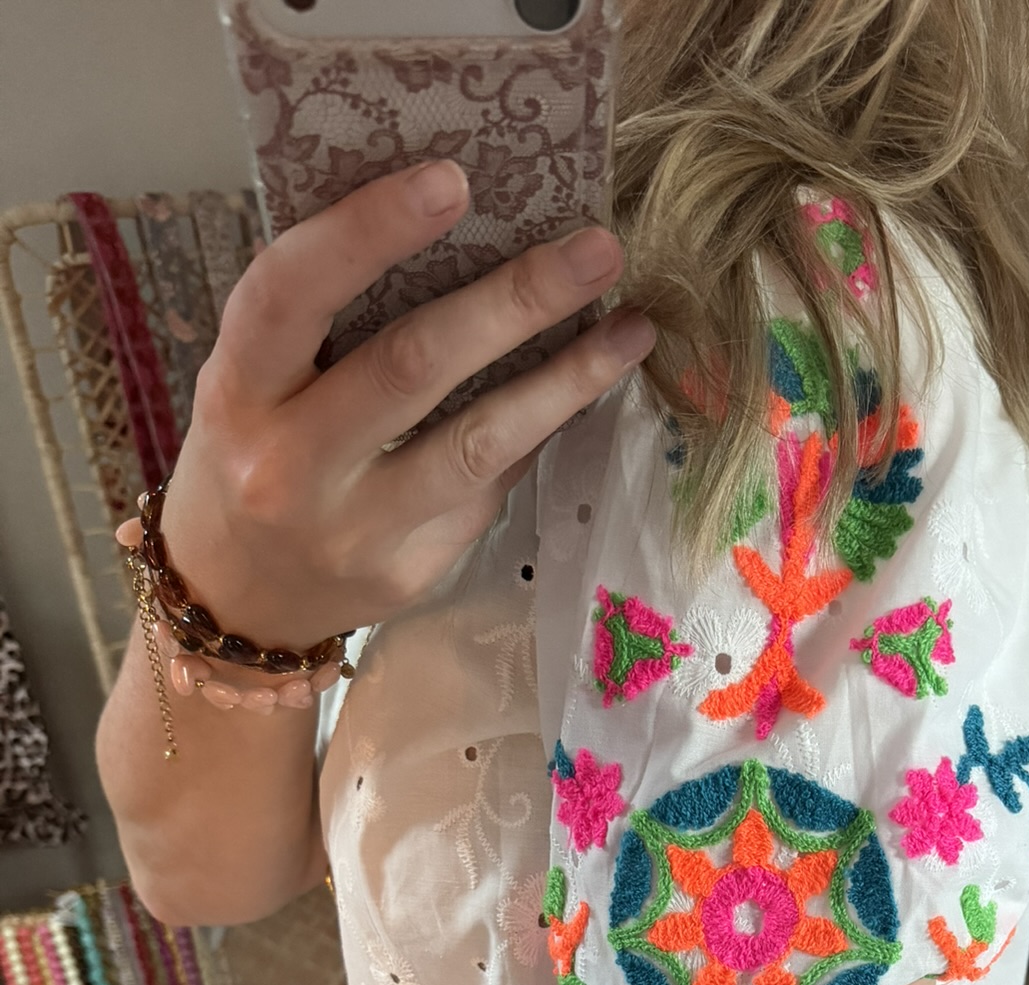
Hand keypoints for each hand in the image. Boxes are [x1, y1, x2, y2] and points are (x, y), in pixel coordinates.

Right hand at [159, 159, 653, 652]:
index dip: (367, 230)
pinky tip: (584, 387)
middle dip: (514, 300)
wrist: (239, 601)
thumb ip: (322, 319)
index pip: (292, 294)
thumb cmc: (253, 454)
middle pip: (413, 367)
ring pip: (478, 443)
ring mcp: (356, 529)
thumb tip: (457, 228)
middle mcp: (291, 466)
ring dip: (566, 379)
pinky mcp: (410, 570)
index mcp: (238, 392)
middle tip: (596, 248)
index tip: (452, 180)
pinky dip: (540, 429)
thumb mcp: (254, 381)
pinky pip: (491, 486)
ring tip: (630, 327)